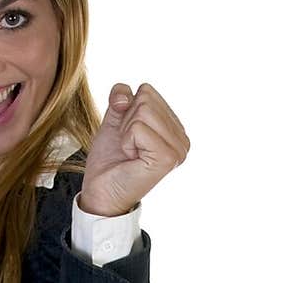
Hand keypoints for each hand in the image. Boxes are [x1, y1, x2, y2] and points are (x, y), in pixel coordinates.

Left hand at [81, 83, 189, 215]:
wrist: (101, 191)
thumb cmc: (110, 159)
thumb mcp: (115, 118)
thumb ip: (122, 96)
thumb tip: (124, 97)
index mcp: (174, 128)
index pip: (147, 91)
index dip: (127, 110)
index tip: (129, 136)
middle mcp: (182, 139)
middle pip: (146, 98)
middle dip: (127, 120)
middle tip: (128, 146)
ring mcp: (178, 149)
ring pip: (142, 110)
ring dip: (126, 131)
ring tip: (131, 152)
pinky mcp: (167, 158)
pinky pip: (138, 128)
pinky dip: (127, 141)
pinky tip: (132, 159)